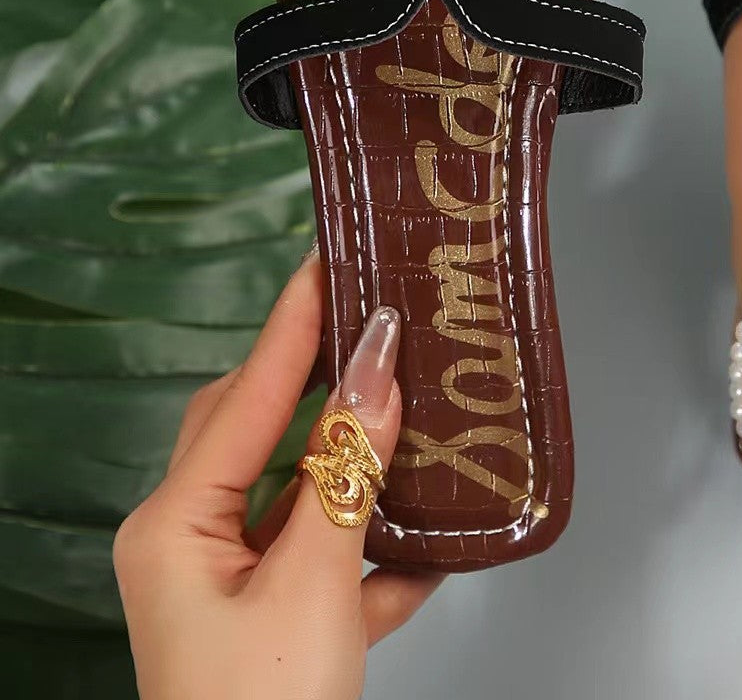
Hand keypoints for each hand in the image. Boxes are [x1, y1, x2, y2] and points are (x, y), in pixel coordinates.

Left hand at [113, 256, 440, 699]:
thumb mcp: (310, 583)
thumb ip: (346, 472)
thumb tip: (379, 370)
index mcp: (175, 526)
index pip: (247, 394)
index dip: (294, 323)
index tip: (329, 258)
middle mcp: (191, 545)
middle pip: (259, 433)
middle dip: (319, 381)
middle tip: (371, 321)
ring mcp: (230, 586)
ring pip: (298, 495)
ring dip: (355, 466)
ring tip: (404, 410)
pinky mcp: (272, 623)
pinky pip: (325, 558)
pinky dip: (373, 547)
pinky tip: (424, 545)